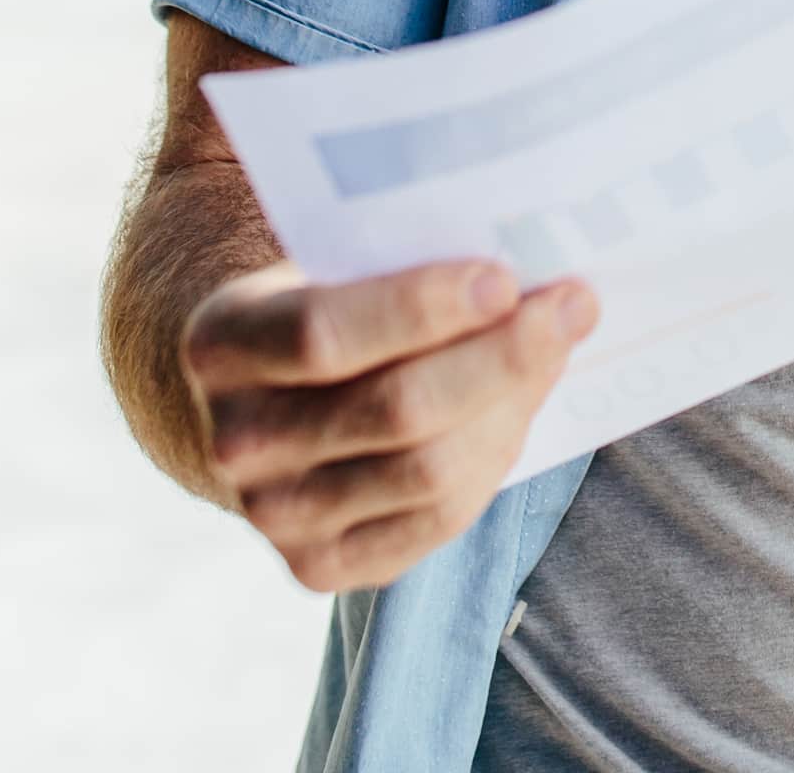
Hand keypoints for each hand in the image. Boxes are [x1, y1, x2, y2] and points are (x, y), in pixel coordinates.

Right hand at [182, 257, 599, 590]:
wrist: (256, 401)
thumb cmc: (320, 303)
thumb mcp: (323, 258)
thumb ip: (392, 240)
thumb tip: (520, 229)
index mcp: (221, 345)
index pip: (323, 333)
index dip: (420, 308)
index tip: (504, 278)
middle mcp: (238, 442)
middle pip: (396, 412)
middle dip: (501, 356)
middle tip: (571, 304)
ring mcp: (276, 517)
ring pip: (430, 472)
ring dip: (514, 404)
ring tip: (560, 343)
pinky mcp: (324, 565)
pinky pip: (439, 518)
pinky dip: (495, 456)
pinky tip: (522, 403)